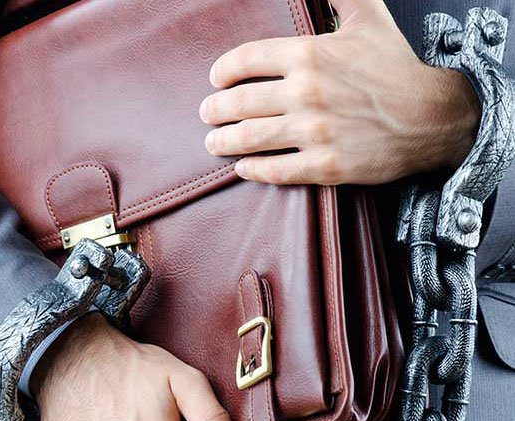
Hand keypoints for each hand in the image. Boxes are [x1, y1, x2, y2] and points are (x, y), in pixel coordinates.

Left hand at [199, 0, 479, 184]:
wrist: (443, 114)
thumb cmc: (406, 63)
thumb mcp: (371, 19)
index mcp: (310, 54)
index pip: (245, 60)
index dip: (223, 70)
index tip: (216, 79)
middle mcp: (305, 93)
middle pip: (238, 103)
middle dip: (215, 110)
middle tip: (207, 114)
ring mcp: (314, 132)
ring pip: (249, 138)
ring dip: (223, 141)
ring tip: (214, 142)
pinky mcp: (326, 165)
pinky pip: (275, 171)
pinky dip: (252, 169)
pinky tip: (242, 168)